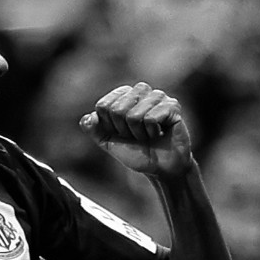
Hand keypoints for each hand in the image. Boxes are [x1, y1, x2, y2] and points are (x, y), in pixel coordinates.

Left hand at [81, 83, 196, 177]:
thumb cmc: (137, 153)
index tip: (122, 133)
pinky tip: (160, 133)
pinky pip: (151, 118)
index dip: (110, 125)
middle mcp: (140, 91)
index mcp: (123, 95)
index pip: (104, 105)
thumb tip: (86, 118)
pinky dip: (152, 132)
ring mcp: (157, 96)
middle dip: (124, 130)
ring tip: (148, 135)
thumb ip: (95, 130)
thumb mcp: (109, 143)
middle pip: (118, 108)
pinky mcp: (172, 105)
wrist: (161, 168)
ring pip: (134, 114)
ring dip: (139, 132)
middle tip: (137, 136)